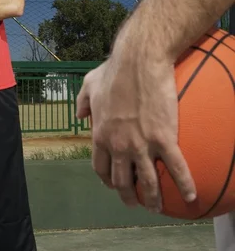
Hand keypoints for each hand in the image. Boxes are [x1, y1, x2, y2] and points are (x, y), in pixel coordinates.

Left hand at [76, 54, 196, 213]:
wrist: (138, 62)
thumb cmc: (114, 71)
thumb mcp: (89, 84)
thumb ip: (82, 102)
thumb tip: (79, 114)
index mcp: (100, 135)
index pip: (101, 168)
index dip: (107, 180)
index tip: (114, 185)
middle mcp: (119, 145)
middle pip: (122, 181)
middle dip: (128, 196)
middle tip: (136, 202)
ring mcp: (141, 144)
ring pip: (148, 182)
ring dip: (152, 199)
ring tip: (156, 207)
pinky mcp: (164, 139)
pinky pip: (176, 168)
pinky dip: (184, 186)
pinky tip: (189, 196)